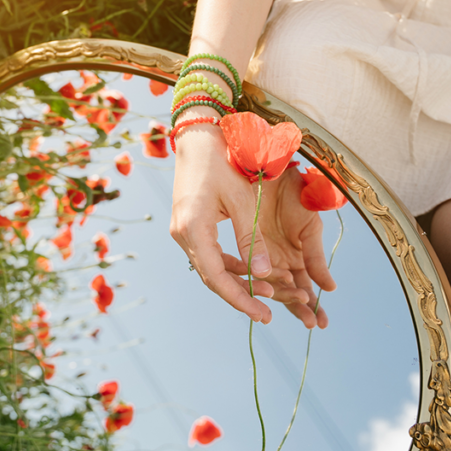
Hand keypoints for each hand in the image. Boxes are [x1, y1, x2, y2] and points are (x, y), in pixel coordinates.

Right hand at [169, 113, 335, 327]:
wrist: (198, 136)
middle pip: (211, 277)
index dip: (240, 299)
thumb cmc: (223, 159)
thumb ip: (252, 238)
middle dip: (240, 296)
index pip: (216, 277)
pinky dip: (229, 265)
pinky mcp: (188, 225)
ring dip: (236, 281)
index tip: (263, 315)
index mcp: (194, 228)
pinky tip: (250, 271)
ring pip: (209, 268)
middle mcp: (182, 233)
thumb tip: (265, 275)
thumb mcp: (242, 199)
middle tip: (268, 314)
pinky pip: (208, 254)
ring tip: (267, 294)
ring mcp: (182, 230)